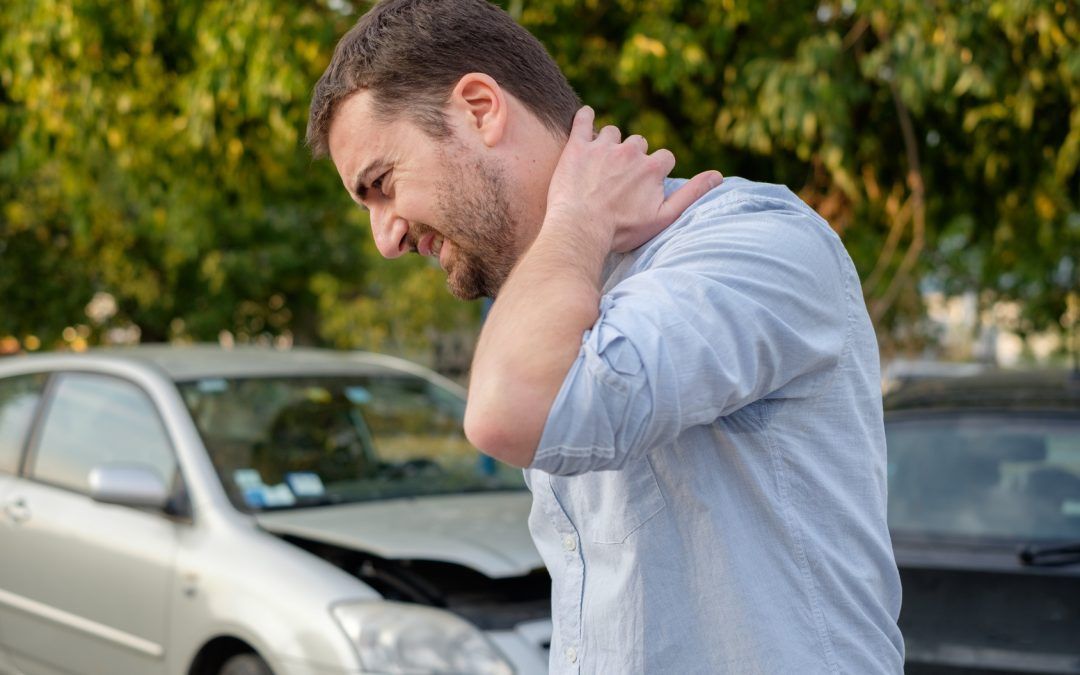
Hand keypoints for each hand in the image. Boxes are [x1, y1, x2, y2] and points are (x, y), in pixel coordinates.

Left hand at [545, 106, 722, 252]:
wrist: (581, 230)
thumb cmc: (622, 230)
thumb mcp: (663, 217)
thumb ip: (691, 194)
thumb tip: (719, 176)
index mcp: (652, 167)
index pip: (664, 158)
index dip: (656, 171)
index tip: (644, 185)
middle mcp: (631, 151)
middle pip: (639, 143)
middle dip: (633, 157)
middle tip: (619, 178)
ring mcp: (603, 146)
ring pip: (613, 133)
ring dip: (610, 143)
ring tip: (600, 163)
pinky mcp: (578, 146)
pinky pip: (583, 119)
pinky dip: (585, 117)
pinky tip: (586, 119)